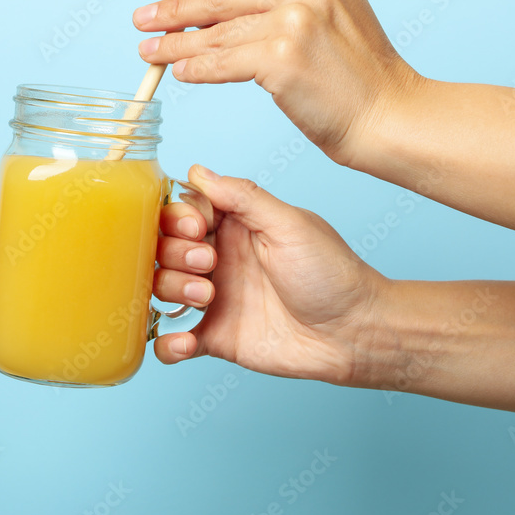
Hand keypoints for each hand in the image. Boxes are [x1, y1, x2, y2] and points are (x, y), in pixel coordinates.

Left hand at [133, 0, 422, 164]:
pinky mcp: (282, 55)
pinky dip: (196, 68)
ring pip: (217, 31)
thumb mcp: (328, 17)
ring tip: (148, 52)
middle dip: (175, 7)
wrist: (390, 115)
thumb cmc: (358, 78)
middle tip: (142, 16)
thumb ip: (281, 1)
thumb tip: (213, 7)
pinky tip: (179, 72)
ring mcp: (295, 17)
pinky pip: (222, 62)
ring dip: (175, 44)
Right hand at [152, 164, 387, 385]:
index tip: (198, 228)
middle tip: (208, 264)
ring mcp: (214, 299)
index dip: (178, 218)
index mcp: (235, 226)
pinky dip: (166, 343)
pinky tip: (185, 342)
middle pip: (163, 246)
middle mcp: (218, 259)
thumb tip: (198, 171)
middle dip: (175, 253)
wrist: (354, 333)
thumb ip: (244, 197)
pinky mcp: (215, 337)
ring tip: (207, 297)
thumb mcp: (290, 225)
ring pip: (161, 287)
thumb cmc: (332, 274)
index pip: (182, 210)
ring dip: (172, 288)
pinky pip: (171, 340)